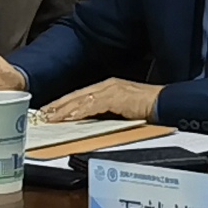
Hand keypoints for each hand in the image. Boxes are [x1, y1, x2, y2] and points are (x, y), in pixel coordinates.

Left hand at [44, 77, 161, 124]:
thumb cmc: (147, 108)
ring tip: (51, 118)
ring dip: (65, 110)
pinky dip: (81, 111)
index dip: (63, 103)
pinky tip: (71, 117)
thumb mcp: (121, 110)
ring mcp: (112, 90)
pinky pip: (94, 105)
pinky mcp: (117, 96)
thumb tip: (88, 122)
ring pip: (82, 99)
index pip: (80, 95)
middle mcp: (107, 85)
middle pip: (76, 96)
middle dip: (58, 106)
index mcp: (107, 87)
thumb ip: (106, 113)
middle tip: (42, 115)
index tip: (49, 112)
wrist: (165, 103)